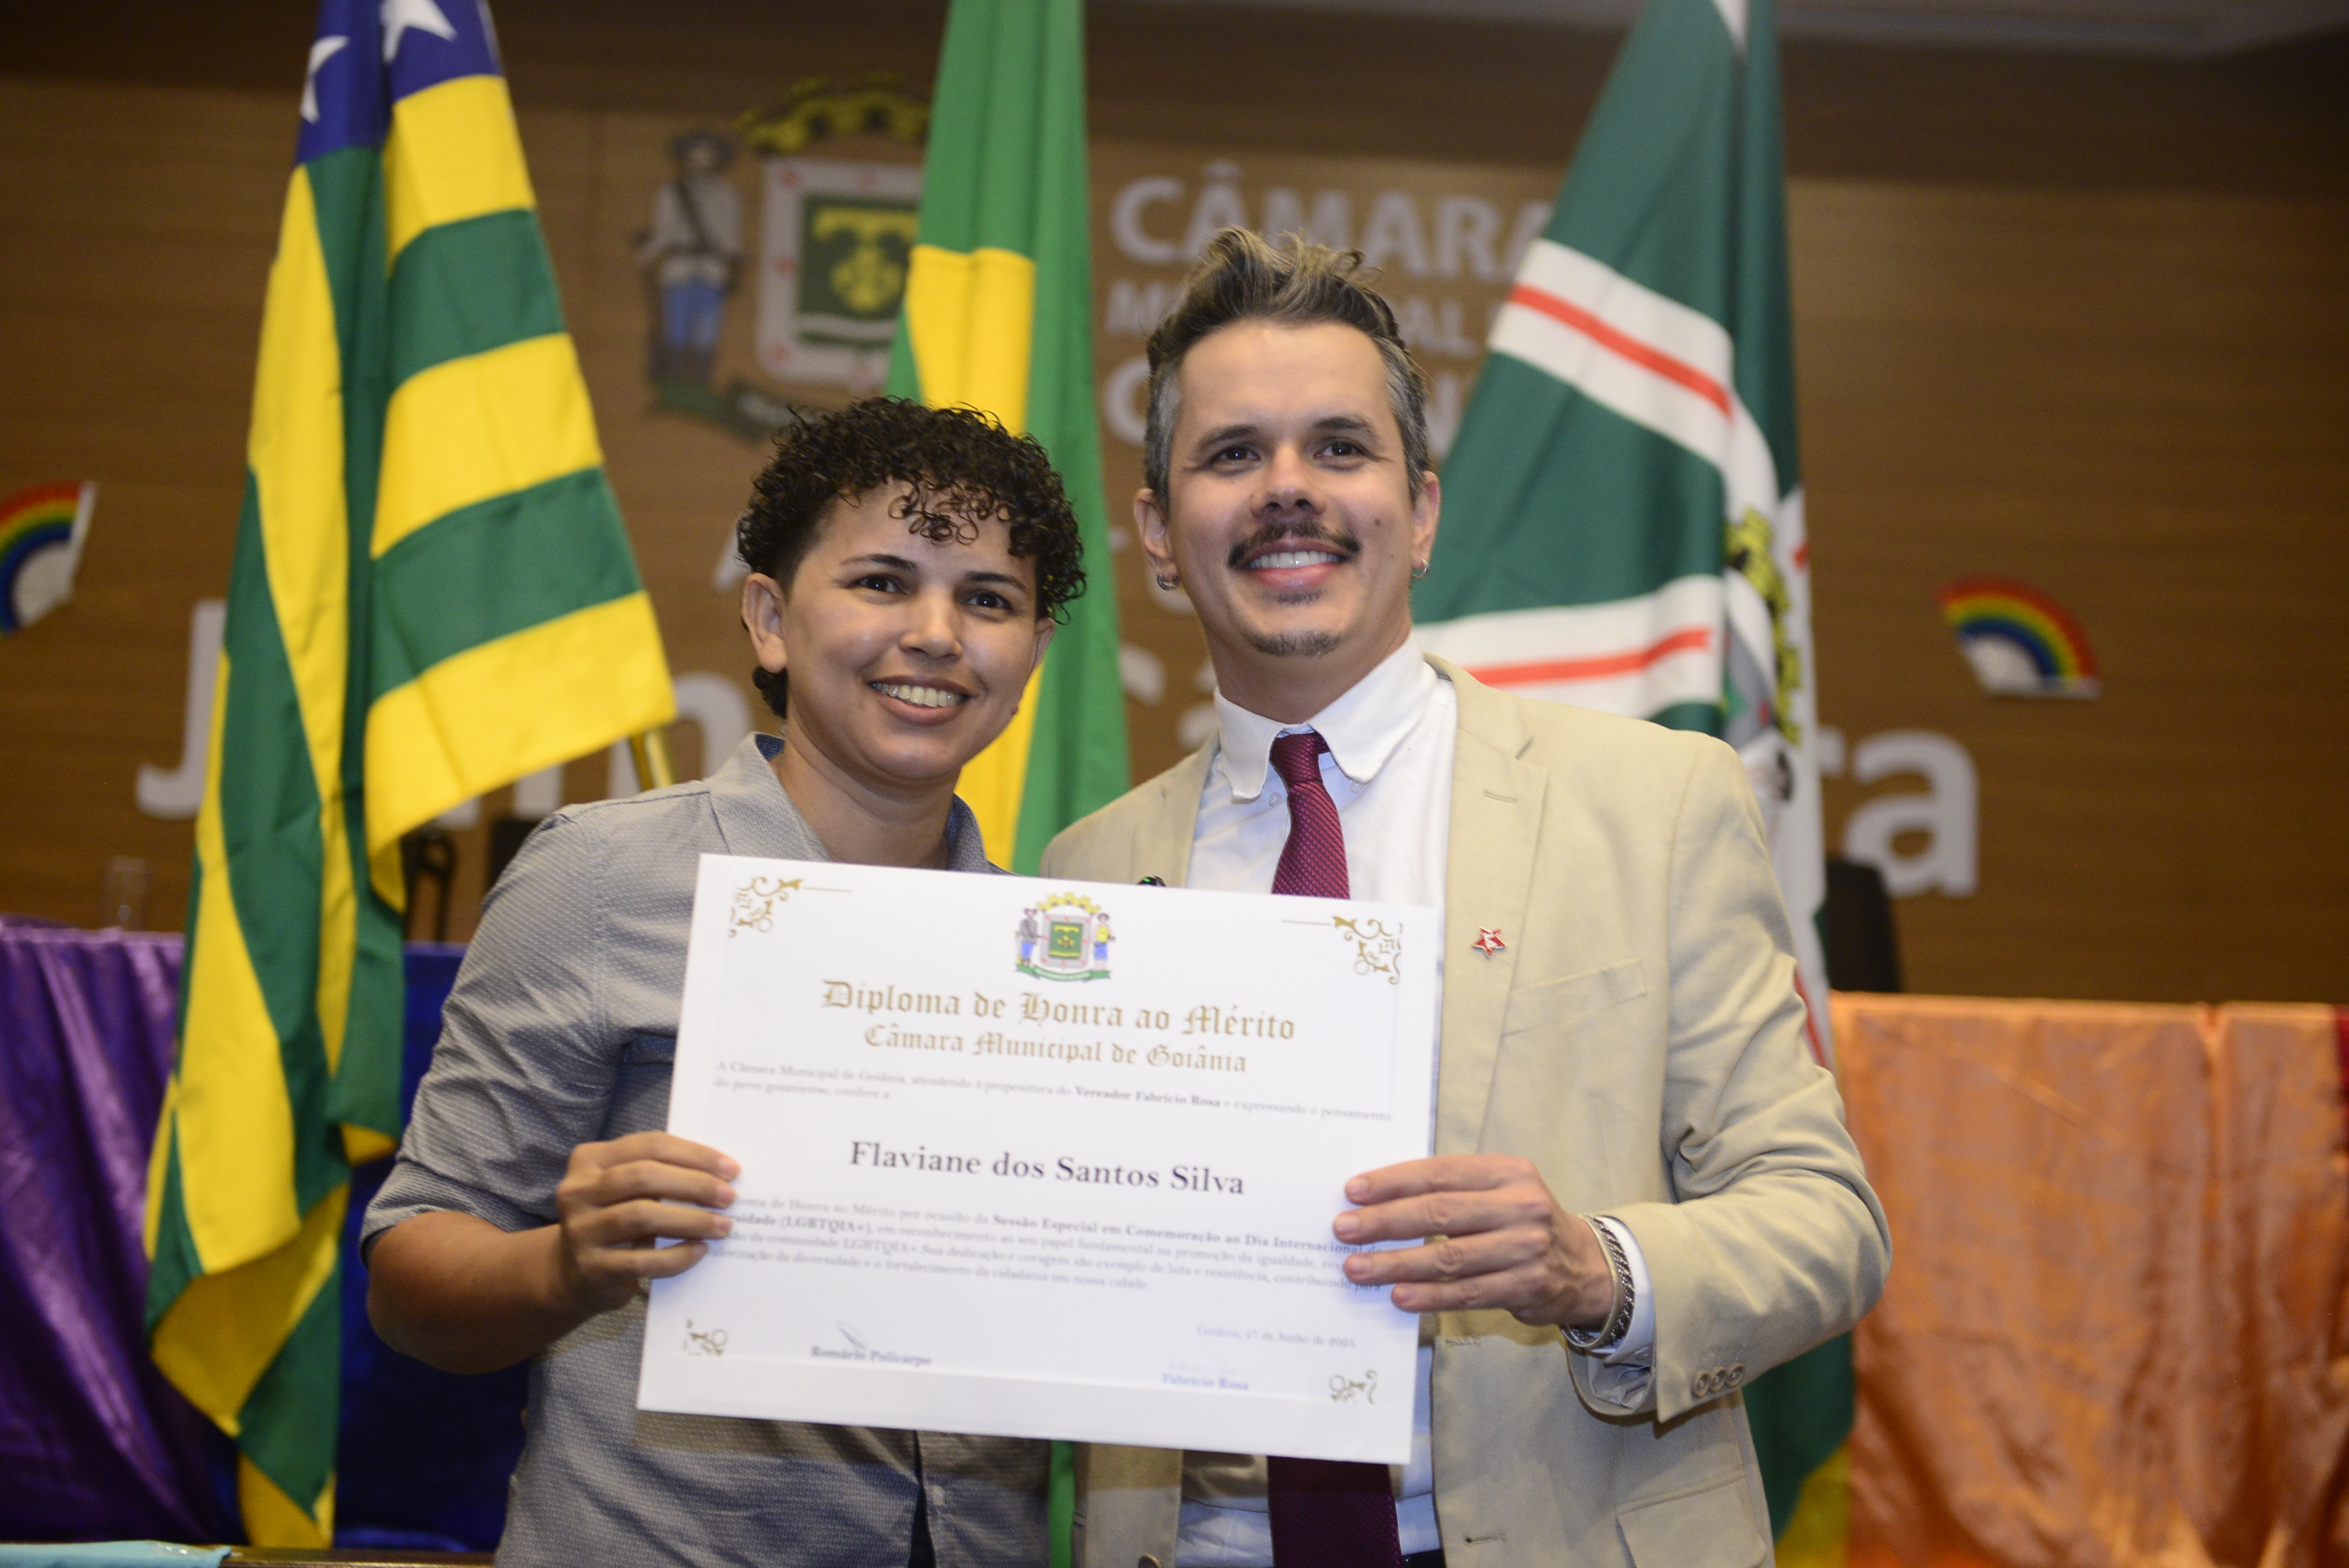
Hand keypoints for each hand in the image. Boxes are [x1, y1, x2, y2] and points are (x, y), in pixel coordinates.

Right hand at [553, 1132, 738, 1314]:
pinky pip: (640, 1261)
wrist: (574, 1273)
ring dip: (690, 1220)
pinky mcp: (591, 1268)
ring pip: (642, 1216)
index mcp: (590, 1159)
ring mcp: (580, 1230)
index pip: (650, 1145)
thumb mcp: (627, 1189)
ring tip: (723, 1226)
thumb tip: (722, 1174)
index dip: (695, 1155)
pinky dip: (675, 1257)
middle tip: (730, 1197)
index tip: (731, 1169)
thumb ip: (661, 1173)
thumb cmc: (616, 1220)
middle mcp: (577, 1190)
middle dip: (695, 1185)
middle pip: (644, 1177)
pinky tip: (699, 1251)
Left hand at [1332, 1155, 1614, 1328]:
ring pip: (1448, 1258)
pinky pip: (1467, 1293)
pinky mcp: (1527, 1287)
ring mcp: (1526, 1248)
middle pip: (1440, 1213)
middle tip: (1345, 1230)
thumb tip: (1379, 1200)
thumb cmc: (1522, 1223)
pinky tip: (1398, 1296)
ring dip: (1397, 1264)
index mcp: (1508, 1172)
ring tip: (1359, 1268)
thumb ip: (1452, 1190)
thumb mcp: (1500, 1190)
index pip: (1440, 1173)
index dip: (1393, 1182)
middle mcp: (1521, 1206)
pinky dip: (1428, 1296)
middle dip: (1384, 1222)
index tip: (1353, 1192)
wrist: (1585, 1266)